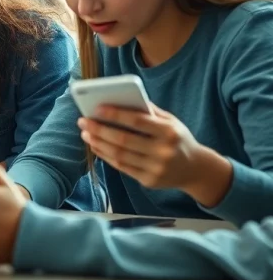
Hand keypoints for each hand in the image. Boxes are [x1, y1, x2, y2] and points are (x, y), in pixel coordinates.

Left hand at [79, 104, 231, 202]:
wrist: (196, 169)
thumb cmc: (177, 138)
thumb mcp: (170, 121)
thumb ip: (147, 111)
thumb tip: (117, 99)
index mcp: (169, 132)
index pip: (137, 121)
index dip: (115, 114)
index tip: (96, 108)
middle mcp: (164, 151)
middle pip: (124, 140)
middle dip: (99, 129)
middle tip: (83, 121)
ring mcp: (156, 168)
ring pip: (120, 155)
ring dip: (98, 143)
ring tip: (85, 134)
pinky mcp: (149, 181)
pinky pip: (122, 167)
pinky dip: (106, 156)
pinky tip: (96, 146)